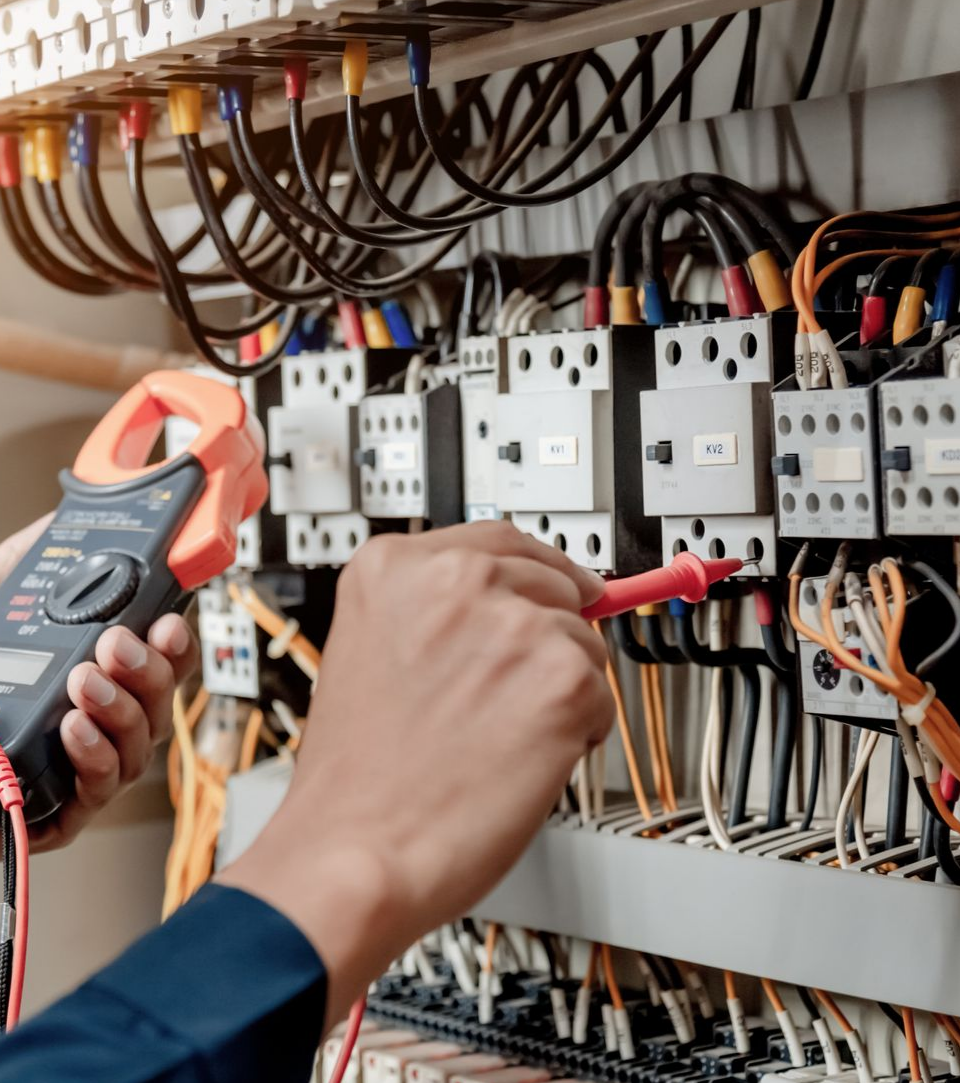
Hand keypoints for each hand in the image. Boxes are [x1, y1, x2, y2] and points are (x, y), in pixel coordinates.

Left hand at [0, 515, 199, 850]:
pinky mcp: (65, 808)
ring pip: (141, 745)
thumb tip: (66, 521)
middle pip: (163, 701)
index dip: (176, 643)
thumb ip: (35, 558)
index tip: (166, 622)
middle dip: (149, 671)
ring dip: (122, 711)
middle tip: (116, 644)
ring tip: (86, 683)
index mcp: (106, 671)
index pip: (168, 659)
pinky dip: (97, 758)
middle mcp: (108, 718)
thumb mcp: (3, 596)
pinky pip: (102, 789)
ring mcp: (91, 764)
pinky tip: (74, 729)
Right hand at [219, 520, 612, 1024]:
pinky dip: (578, 731)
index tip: (556, 585)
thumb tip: (517, 600)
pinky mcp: (560, 678)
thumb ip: (437, 611)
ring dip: (558, 687)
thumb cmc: (358, 778)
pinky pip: (600, 694)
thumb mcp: (372, 651)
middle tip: (508, 695)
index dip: (535, 573)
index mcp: (396, 565)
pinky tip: (522, 759)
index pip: (501, 540)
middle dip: (546, 636)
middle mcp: (456, 580)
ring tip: (498, 736)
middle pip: (552, 582)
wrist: (354, 855)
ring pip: (582, 639)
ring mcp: (512, 625)